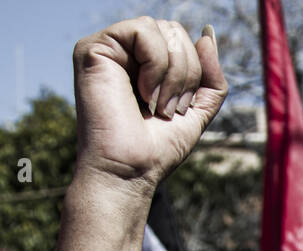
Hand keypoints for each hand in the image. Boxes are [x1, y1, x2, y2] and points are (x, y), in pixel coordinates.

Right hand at [73, 18, 227, 197]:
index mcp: (145, 63)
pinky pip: (143, 30)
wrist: (131, 169)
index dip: (195, 73)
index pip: (182, 40)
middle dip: (187, 73)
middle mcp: (124, 51)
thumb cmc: (158, 147)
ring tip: (157, 104)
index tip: (181, 109)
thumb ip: (209, 74)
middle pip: (175, 30)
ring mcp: (108, 48)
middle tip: (169, 109)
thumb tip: (208, 32)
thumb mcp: (198, 108)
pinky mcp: (93, 48)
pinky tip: (142, 92)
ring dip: (173, 73)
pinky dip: (156, 64)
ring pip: (162, 29)